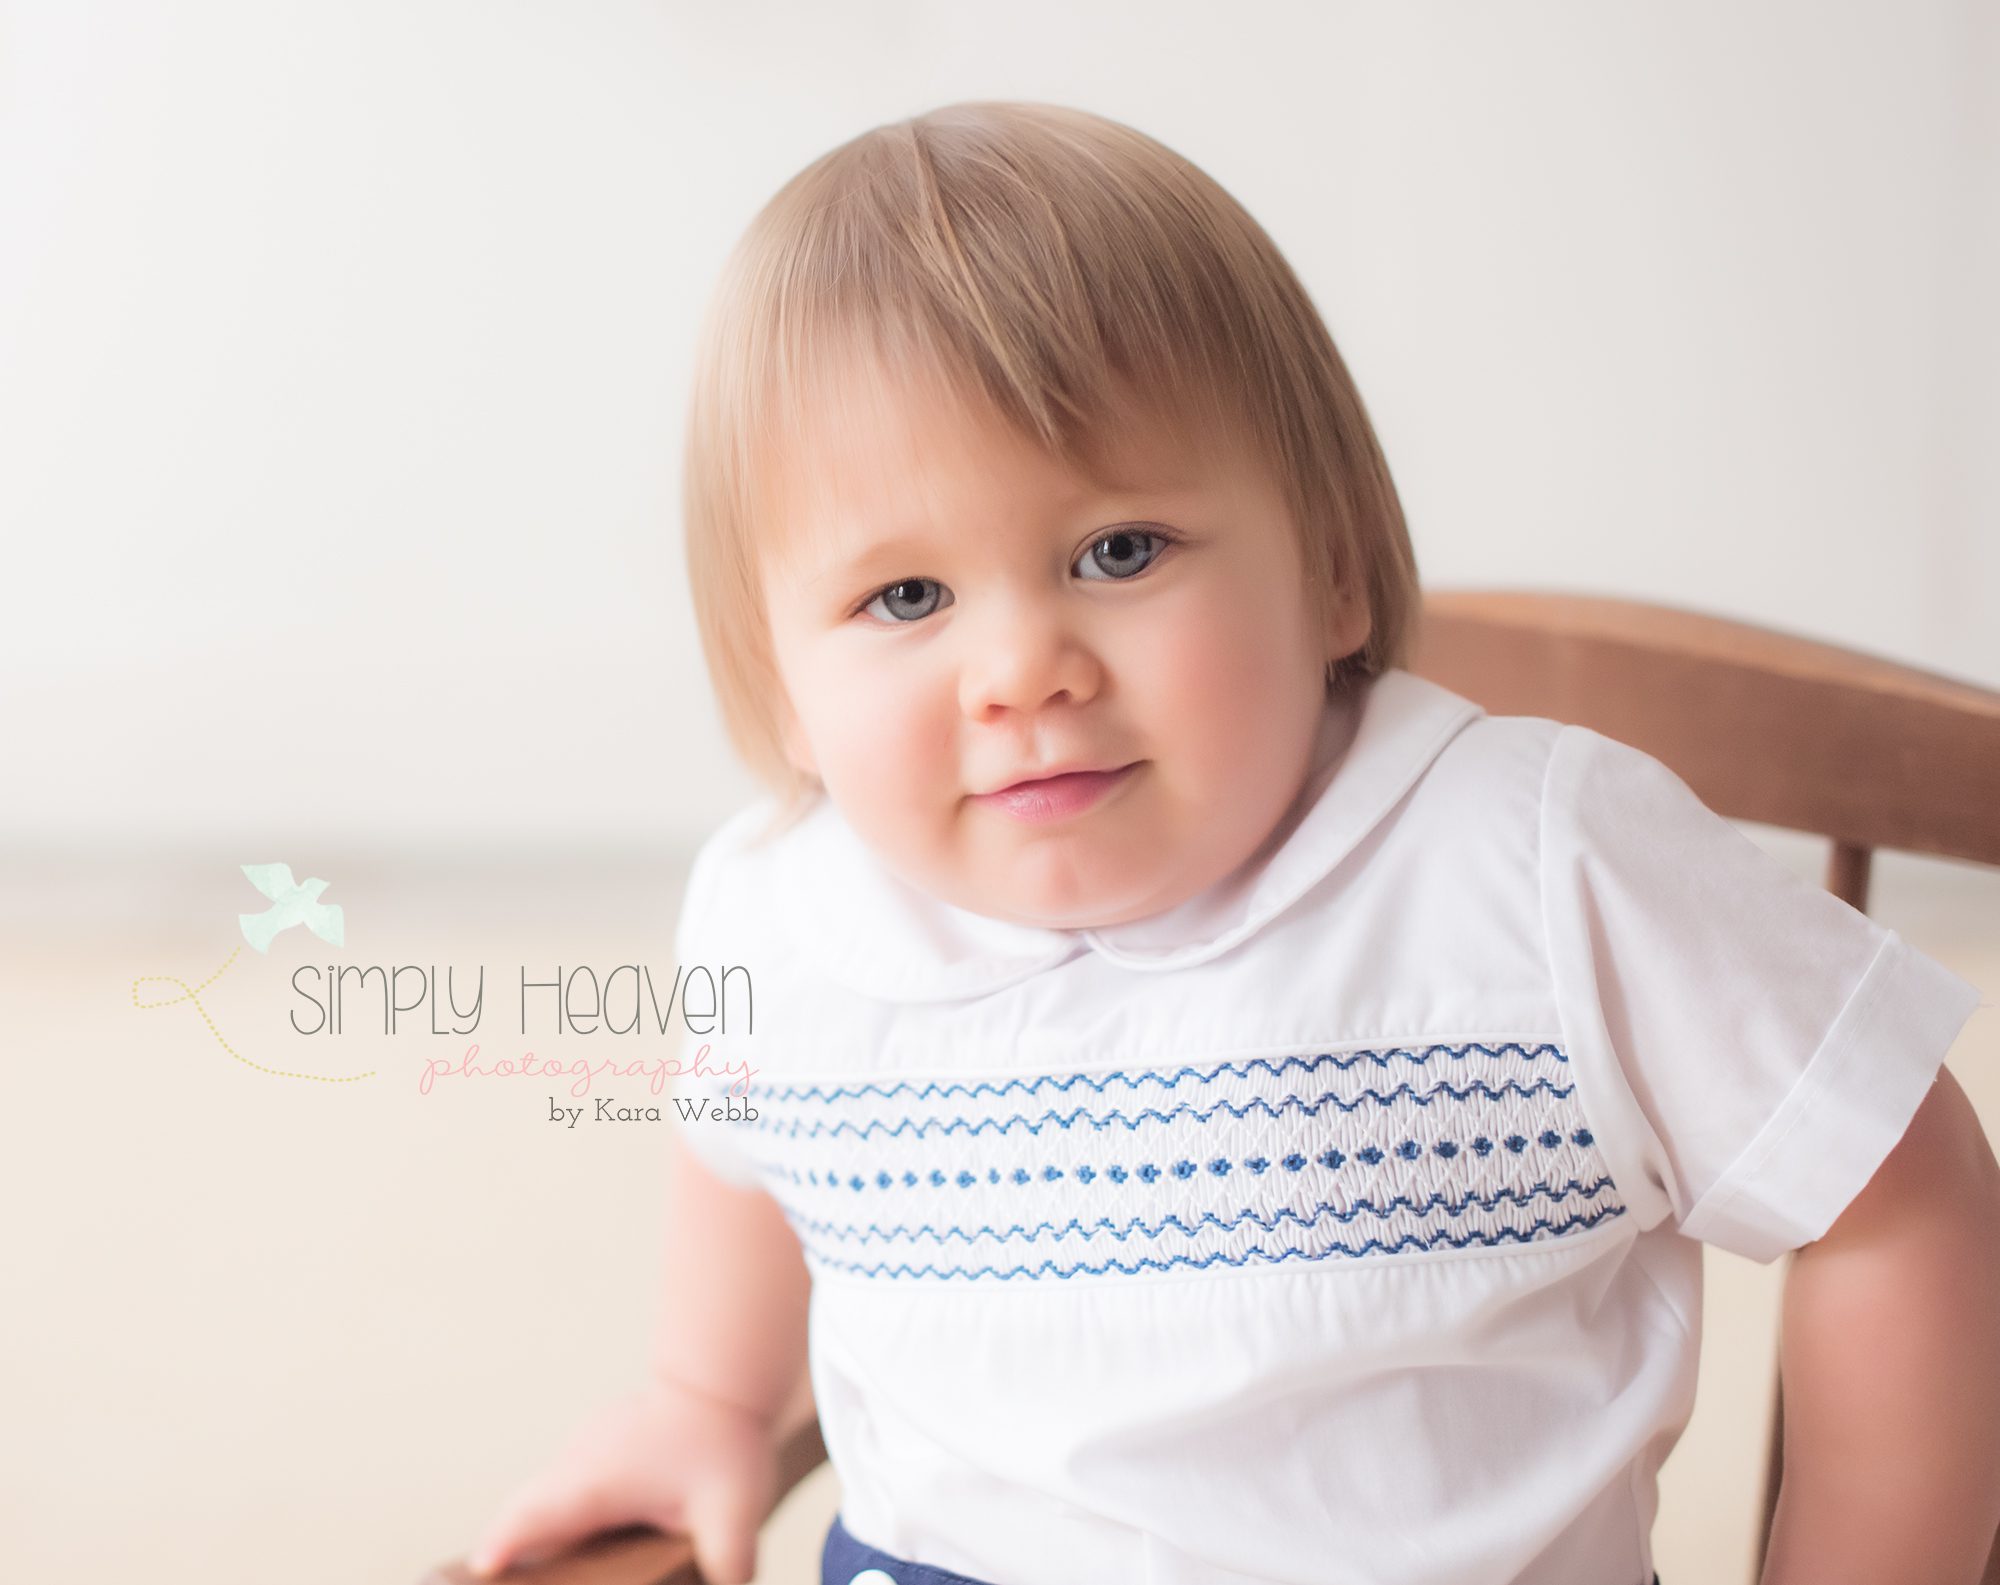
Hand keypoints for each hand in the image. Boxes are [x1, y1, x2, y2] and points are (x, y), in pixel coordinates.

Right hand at [468, 1375, 777, 1583]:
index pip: (535, 1517)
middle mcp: (580, 1462)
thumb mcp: (734, 1512)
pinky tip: (579, 1541)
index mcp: (598, 1482)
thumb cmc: (724, 1439)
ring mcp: (585, 1448)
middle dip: (506, 1541)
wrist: (722, 1374)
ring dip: (531, 1527)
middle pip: (524, 1507)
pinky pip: (563, 1483)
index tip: (482, 1567)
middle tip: (489, 1572)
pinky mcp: (598, 1443)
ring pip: (542, 1494)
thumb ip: (726, 1562)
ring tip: (528, 1566)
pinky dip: (557, 1511)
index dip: (506, 1545)